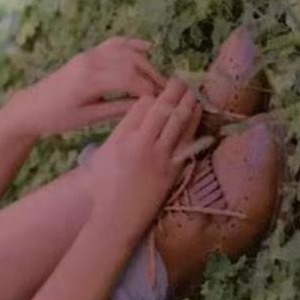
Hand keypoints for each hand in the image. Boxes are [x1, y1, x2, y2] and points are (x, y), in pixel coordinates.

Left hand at [8, 36, 169, 137]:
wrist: (31, 107)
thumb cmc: (57, 118)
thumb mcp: (87, 118)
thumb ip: (116, 109)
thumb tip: (145, 105)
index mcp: (90, 79)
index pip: (130, 79)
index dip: (149, 89)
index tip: (162, 101)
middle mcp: (92, 61)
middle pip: (132, 62)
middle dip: (152, 75)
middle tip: (166, 91)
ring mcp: (90, 54)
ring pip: (126, 51)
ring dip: (146, 62)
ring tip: (158, 79)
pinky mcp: (88, 54)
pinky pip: (114, 43)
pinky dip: (132, 44)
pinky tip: (148, 48)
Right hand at [88, 77, 203, 235]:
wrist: (115, 219)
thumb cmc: (103, 190)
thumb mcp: (102, 157)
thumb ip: (118, 135)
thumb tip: (134, 119)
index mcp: (120, 138)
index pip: (141, 105)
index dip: (151, 95)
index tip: (156, 92)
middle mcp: (140, 143)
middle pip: (163, 107)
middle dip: (174, 90)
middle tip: (182, 80)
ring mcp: (159, 156)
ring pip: (178, 120)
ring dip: (188, 102)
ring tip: (193, 92)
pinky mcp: (172, 170)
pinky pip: (187, 140)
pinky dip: (193, 124)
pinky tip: (197, 114)